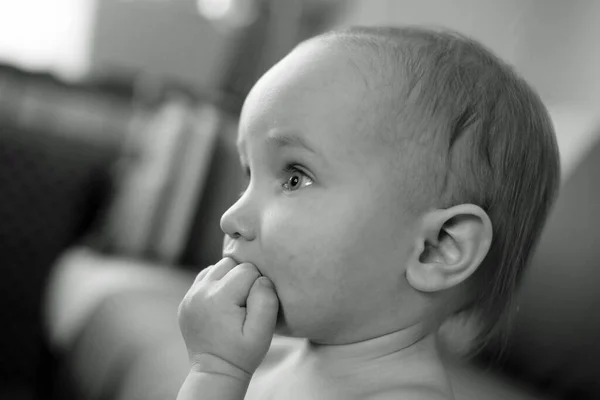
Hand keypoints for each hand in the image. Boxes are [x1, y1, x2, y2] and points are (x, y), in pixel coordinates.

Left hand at [178, 258, 278, 378]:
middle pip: (230, 263)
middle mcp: (200, 292)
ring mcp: (190, 295)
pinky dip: (217, 284)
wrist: (216, 371)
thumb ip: (266, 301)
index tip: (254, 306)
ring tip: (234, 301)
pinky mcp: (186, 300)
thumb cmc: (243, 353)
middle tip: (245, 302)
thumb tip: (261, 279)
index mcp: (218, 298)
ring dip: (229, 279)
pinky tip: (223, 302)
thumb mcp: (262, 332)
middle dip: (242, 277)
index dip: (257, 284)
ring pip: (217, 267)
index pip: (248, 269)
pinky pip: (205, 277)